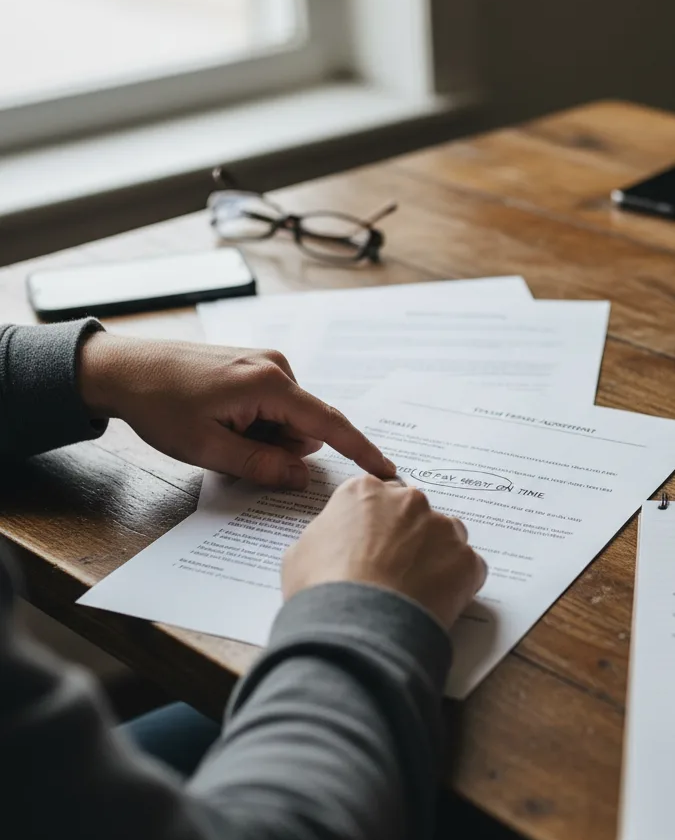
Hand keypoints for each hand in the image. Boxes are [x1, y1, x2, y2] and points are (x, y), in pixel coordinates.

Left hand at [78, 332, 393, 488]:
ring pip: (288, 418)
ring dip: (265, 436)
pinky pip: (273, 405)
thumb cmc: (159, 405)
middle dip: (281, 448)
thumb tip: (302, 478)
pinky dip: (256, 422)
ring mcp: (266, 361)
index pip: (329, 424)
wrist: (121, 368)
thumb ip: (262, 466)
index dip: (361, 451)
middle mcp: (277, 366)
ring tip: (220, 431)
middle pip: (305, 426)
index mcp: (271, 384)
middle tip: (232, 450)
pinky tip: (221, 419)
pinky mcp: (255, 364)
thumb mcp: (209, 449)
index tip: (388, 471)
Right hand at [282, 476, 486, 627]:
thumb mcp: (300, 552)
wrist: (356, 626)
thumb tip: (335, 543)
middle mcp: (409, 500)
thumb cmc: (321, 589)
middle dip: (408, 539)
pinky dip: (456, 585)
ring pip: (446, 538)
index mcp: (364, 491)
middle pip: (414, 514)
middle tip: (393, 573)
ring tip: (415, 592)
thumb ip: (326, 535)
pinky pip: (467, 569)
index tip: (372, 548)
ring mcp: (442, 528)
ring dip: (436, 557)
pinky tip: (433, 605)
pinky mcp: (467, 560)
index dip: (374, 527)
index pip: (376, 499)